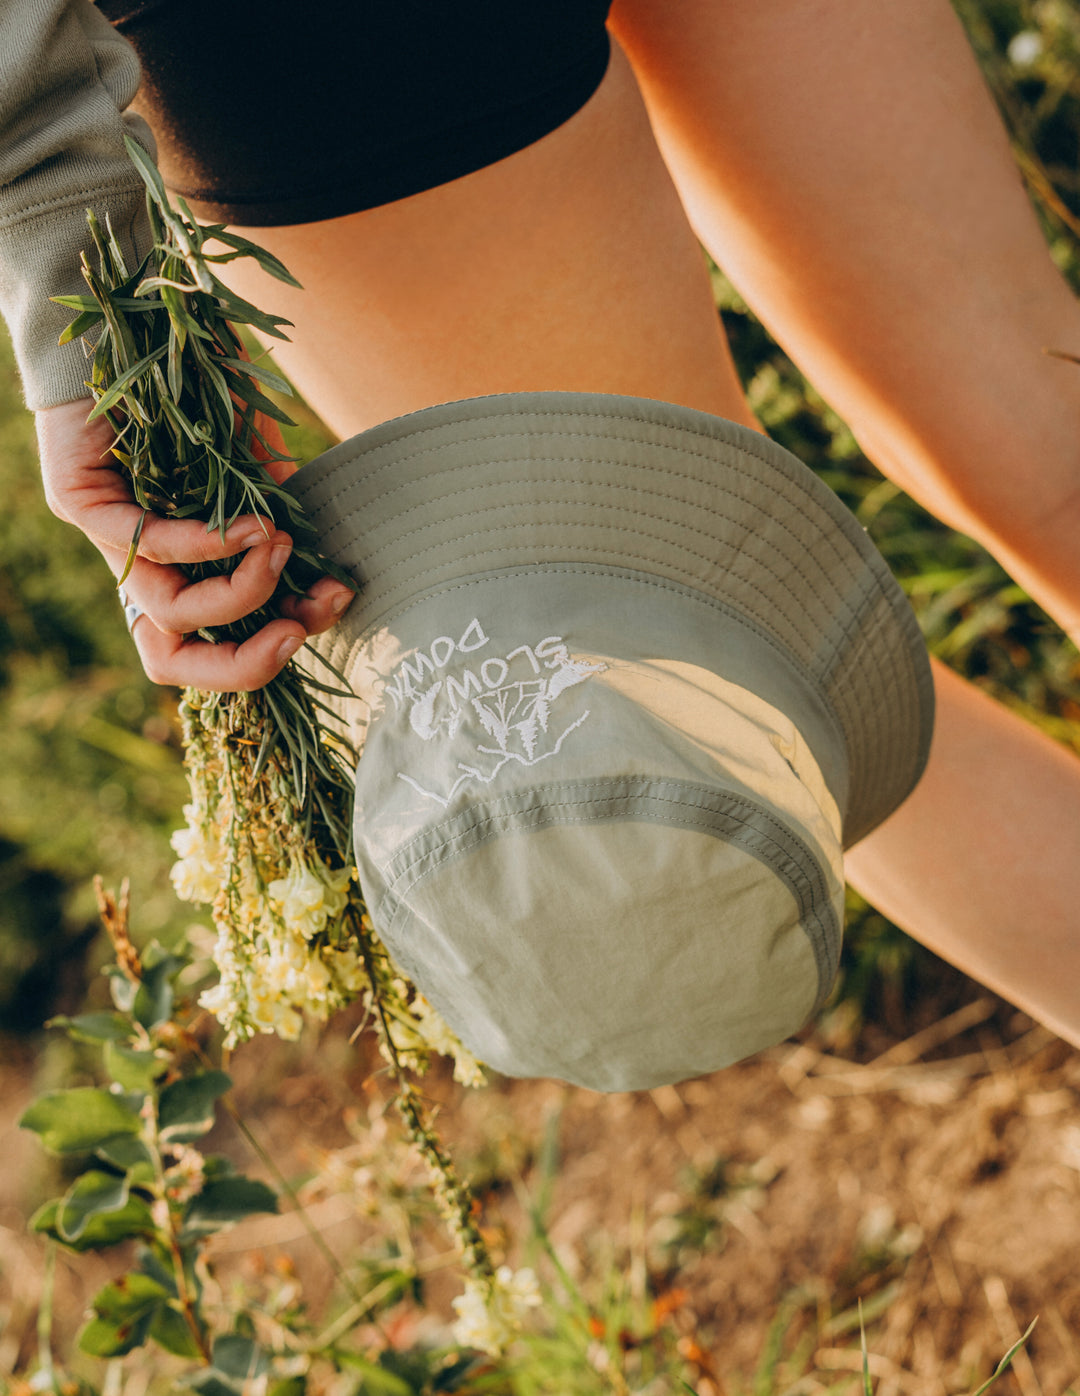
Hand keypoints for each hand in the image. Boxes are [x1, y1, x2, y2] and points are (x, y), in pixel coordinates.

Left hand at [36, 398, 353, 690]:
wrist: (140, 321)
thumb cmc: (204, 394)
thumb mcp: (257, 470)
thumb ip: (277, 521)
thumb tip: (321, 574)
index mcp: (176, 568)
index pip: (206, 647)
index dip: (263, 655)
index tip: (328, 609)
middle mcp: (136, 566)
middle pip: (171, 658)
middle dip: (244, 665)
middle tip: (298, 632)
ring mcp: (104, 539)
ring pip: (166, 613)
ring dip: (241, 592)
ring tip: (281, 547)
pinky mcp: (80, 501)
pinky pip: (149, 546)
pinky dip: (208, 545)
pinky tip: (255, 528)